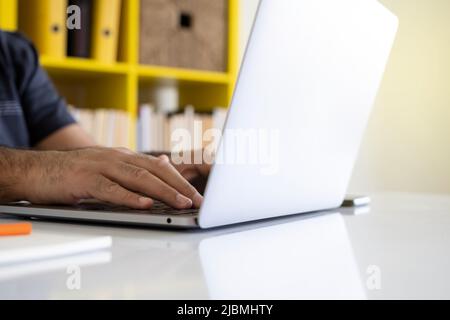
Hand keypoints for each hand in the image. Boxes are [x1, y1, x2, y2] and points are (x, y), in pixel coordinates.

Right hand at [20, 147, 203, 208]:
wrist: (38, 169)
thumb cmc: (76, 172)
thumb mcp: (110, 165)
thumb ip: (135, 166)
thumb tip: (164, 165)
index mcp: (124, 156)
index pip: (158, 167)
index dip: (179, 180)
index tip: (196, 194)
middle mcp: (117, 158)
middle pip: (154, 171)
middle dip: (179, 186)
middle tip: (196, 200)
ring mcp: (101, 167)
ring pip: (138, 178)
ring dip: (163, 191)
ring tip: (181, 202)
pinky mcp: (85, 180)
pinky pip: (111, 189)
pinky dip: (130, 197)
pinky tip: (145, 205)